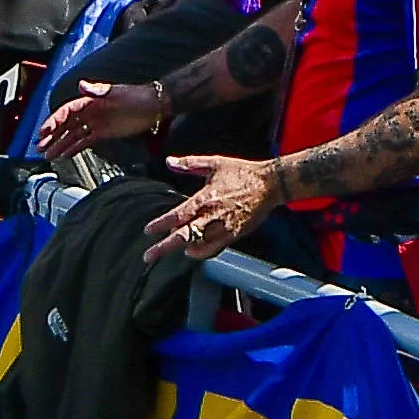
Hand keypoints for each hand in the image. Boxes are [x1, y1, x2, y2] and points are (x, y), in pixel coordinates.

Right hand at [38, 72, 170, 156]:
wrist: (153, 107)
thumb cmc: (137, 97)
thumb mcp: (117, 93)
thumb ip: (99, 90)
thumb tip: (82, 85)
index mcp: (90, 101)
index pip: (66, 112)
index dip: (53, 122)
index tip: (43, 132)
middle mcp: (90, 112)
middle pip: (66, 125)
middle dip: (52, 136)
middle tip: (40, 147)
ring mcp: (96, 123)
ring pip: (72, 135)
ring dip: (60, 144)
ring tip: (47, 155)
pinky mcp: (103, 132)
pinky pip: (84, 141)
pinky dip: (73, 148)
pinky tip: (64, 154)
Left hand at [152, 152, 279, 263]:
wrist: (270, 184)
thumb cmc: (241, 172)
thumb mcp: (214, 163)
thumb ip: (190, 164)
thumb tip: (169, 161)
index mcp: (205, 198)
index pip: (177, 216)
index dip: (160, 224)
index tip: (148, 231)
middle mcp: (212, 216)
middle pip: (183, 236)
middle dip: (163, 248)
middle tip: (148, 256)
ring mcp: (224, 228)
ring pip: (198, 246)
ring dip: (183, 249)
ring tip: (172, 249)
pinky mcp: (235, 234)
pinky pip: (214, 249)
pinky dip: (201, 252)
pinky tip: (193, 251)